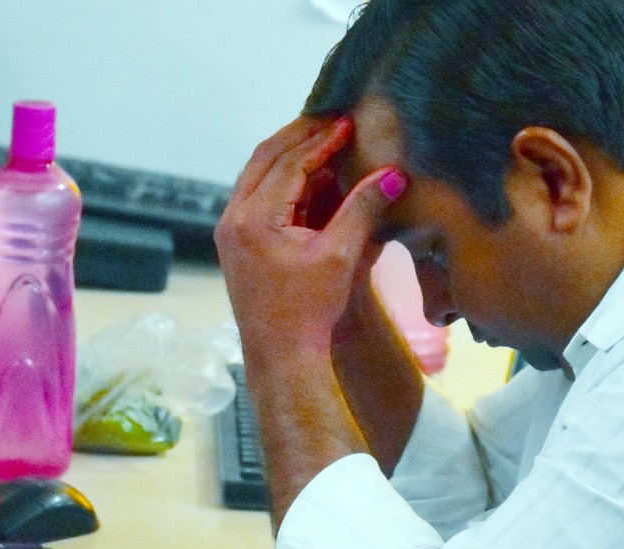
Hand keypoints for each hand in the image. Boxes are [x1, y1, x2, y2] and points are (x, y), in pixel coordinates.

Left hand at [214, 115, 406, 363]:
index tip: (347, 122)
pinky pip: (258, 197)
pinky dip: (284, 182)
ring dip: (290, 157)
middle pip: (264, 159)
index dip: (321, 140)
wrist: (281, 355)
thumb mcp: (340, 255)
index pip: (288, 164)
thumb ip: (363, 208)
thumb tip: (394, 173)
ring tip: (324, 140)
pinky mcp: (235, 242)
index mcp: (253, 219)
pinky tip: (312, 177)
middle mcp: (232, 219)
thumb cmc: (309, 310)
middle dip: (299, 136)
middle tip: (330, 118)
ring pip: (257, 176)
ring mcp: (229, 230)